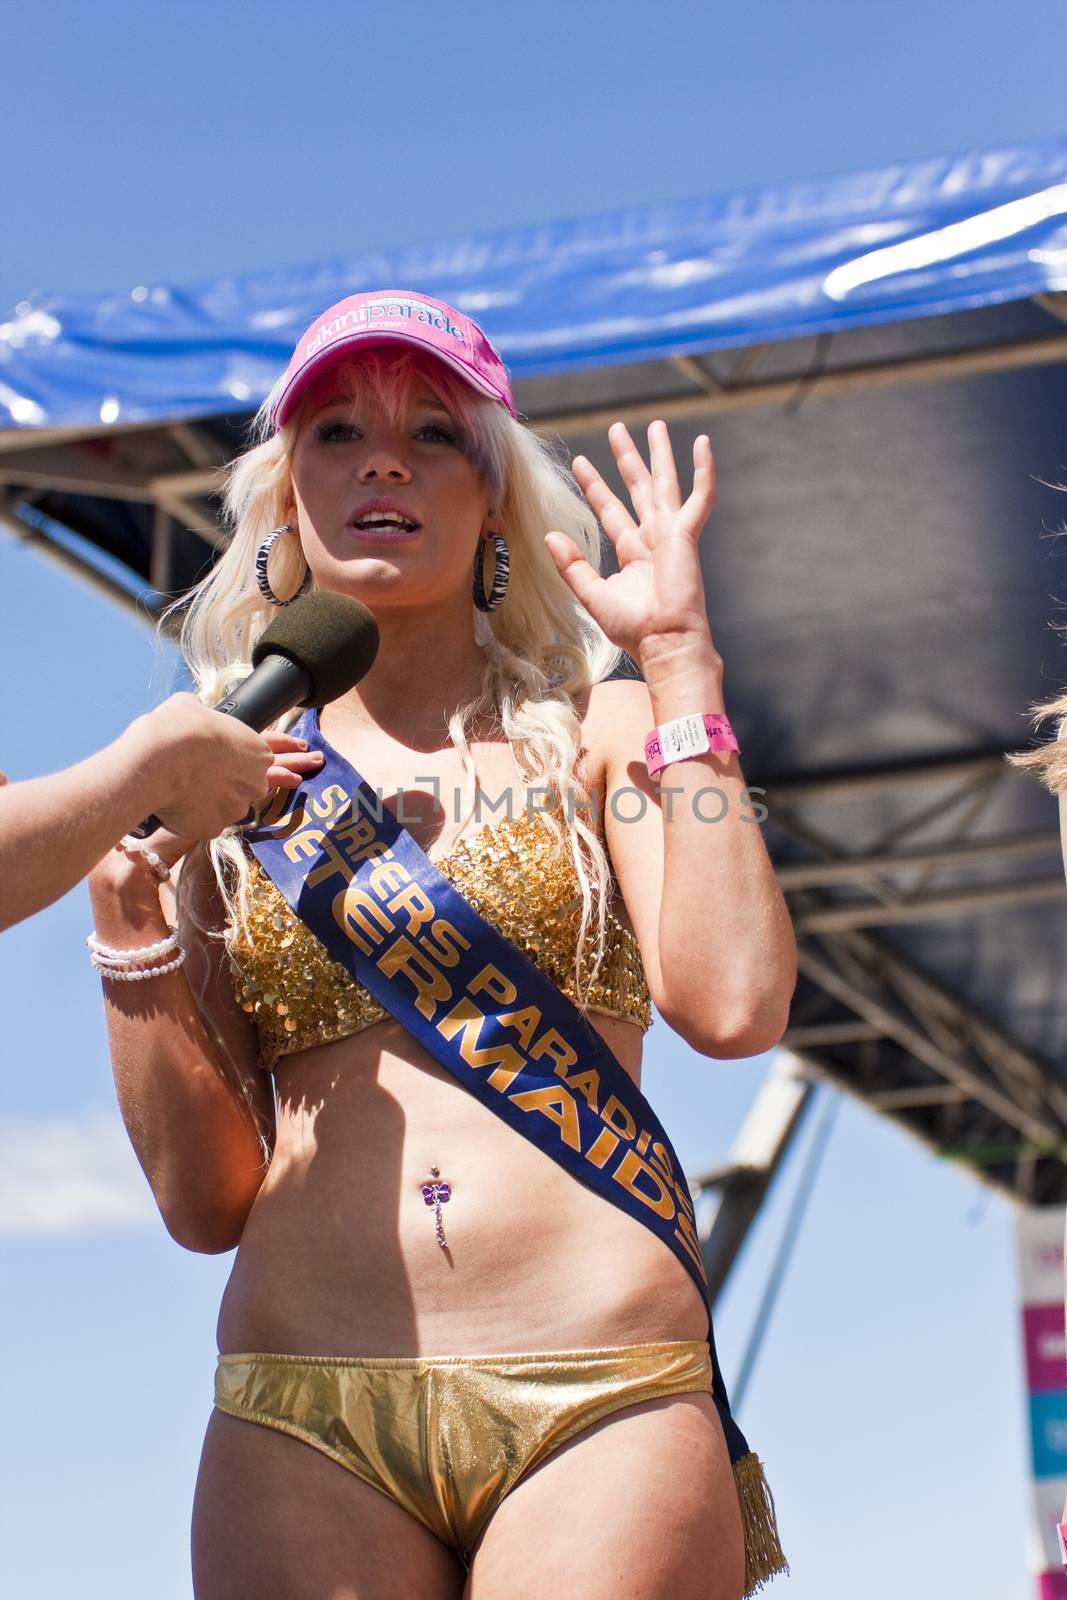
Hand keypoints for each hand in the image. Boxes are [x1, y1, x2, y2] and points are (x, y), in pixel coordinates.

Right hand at [119, 696, 320, 845]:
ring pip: (235, 805)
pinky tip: (188, 811)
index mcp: (253, 748)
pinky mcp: (215, 827)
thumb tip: (193, 712)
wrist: (159, 761)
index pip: (275, 748)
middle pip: (270, 778)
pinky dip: (200, 816)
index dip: (288, 748)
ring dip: (228, 799)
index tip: (303, 749)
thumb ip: (201, 717)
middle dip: (293, 770)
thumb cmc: (177, 728)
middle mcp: (253, 780)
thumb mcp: (191, 708)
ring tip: (213, 792)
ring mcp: (237, 806)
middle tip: (315, 763)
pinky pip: (209, 822)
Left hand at [544, 420, 717, 669]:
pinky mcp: (687, 536)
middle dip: (627, 458)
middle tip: (617, 429)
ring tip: (654, 425)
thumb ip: (572, 565)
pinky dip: (704, 471)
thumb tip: (550, 536)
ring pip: (665, 483)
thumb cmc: (633, 627)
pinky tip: (703, 444)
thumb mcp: (592, 594)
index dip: (595, 486)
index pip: (611, 510)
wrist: (664, 640)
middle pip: (637, 488)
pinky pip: (700, 497)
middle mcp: (652, 538)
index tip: (579, 462)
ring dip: (660, 454)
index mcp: (632, 552)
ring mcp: (672, 534)